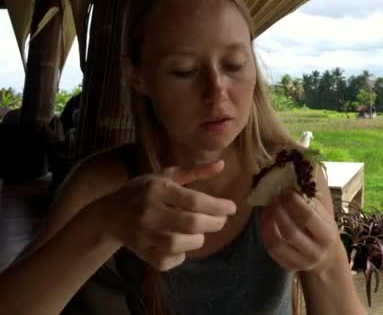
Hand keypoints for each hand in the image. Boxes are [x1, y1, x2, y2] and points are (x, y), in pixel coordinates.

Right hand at [85, 160, 235, 270]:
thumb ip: (194, 171)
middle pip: (190, 223)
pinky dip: (179, 257)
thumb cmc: (143, 191)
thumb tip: (222, 164)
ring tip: (201, 234)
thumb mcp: (166, 175)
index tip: (232, 208)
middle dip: (213, 223)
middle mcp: (150, 211)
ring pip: (178, 243)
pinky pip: (165, 261)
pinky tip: (183, 247)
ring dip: (197, 240)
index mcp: (158, 189)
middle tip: (221, 221)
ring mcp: (143, 233)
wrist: (108, 213)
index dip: (217, 206)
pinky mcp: (140, 251)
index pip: (194, 200)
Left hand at [259, 189, 339, 271]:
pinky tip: (266, 219)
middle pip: (290, 232)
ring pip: (277, 243)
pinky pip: (271, 249)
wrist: (327, 258)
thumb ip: (310, 203)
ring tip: (268, 208)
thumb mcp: (325, 217)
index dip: (294, 203)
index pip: (308, 218)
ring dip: (268, 222)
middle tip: (275, 198)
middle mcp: (314, 252)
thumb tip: (292, 184)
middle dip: (279, 211)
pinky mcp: (287, 266)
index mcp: (327, 237)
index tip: (286, 191)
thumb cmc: (324, 231)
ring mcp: (300, 262)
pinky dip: (265, 232)